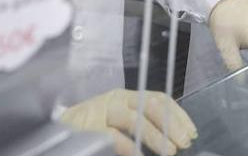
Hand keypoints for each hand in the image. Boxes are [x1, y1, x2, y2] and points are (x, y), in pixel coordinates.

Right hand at [59, 89, 195, 155]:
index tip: (191, 131)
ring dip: (155, 136)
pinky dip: (130, 148)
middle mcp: (116, 99)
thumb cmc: (93, 128)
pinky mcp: (88, 126)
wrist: (56, 131)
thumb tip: (173, 137)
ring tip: (169, 151)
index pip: (160, 99)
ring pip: (134, 119)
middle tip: (184, 142)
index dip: (178, 114)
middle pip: (151, 105)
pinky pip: (114, 136)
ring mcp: (101, 111)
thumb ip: (143, 125)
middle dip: (171, 124)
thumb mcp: (122, 124)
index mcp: (128, 97)